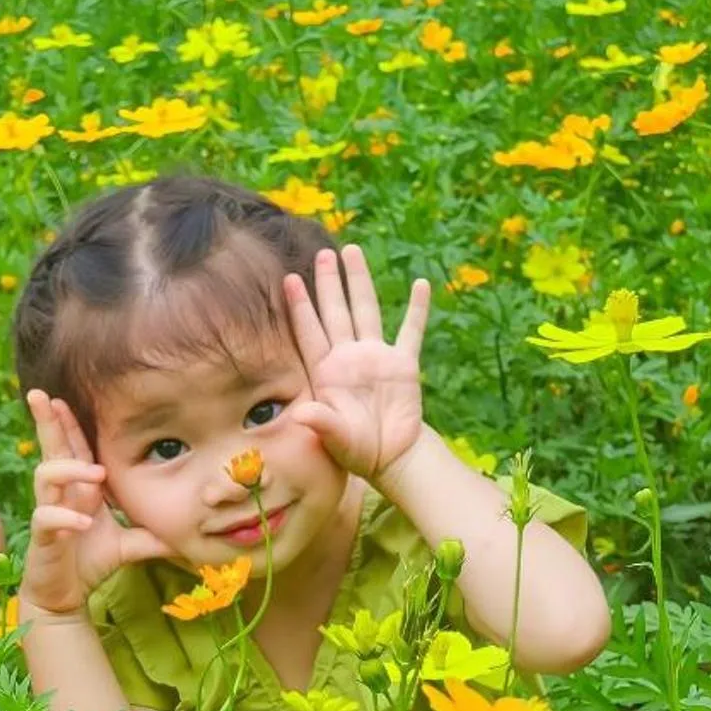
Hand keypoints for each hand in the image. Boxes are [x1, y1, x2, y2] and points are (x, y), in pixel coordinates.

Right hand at [20, 391, 171, 618]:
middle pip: (50, 448)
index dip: (69, 421)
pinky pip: (46, 518)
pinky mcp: (42, 537)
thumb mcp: (131, 544)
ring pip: (45, 476)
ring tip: (95, 473)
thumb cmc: (91, 562)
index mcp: (80, 488)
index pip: (74, 447)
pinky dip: (65, 519)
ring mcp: (49, 512)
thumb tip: (192, 530)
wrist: (66, 597)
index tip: (65, 394)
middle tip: (39, 394)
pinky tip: (83, 524)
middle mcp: (61, 494)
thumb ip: (155, 533)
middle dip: (46, 421)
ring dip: (69, 469)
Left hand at [284, 244, 428, 481]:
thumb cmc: (357, 451)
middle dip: (328, 282)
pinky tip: (420, 285)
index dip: (301, 306)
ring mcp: (377, 357)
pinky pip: (411, 332)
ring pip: (367, 310)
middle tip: (323, 253)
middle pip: (336, 311)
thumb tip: (302, 414)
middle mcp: (349, 357)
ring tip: (352, 251)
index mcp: (327, 372)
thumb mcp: (336, 440)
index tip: (289, 279)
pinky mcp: (404, 364)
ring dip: (360, 282)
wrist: (391, 458)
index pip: (310, 332)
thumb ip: (322, 424)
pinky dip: (417, 310)